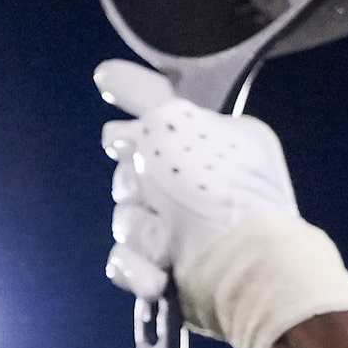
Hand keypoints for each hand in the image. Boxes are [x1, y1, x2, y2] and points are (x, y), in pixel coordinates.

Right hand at [97, 59, 298, 303]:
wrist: (242, 268)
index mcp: (212, 145)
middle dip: (134, 187)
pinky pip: (126, 262)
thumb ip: (142, 94)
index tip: (126, 142)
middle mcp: (200, 186)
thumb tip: (105, 72)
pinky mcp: (169, 272)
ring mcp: (185, 232)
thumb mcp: (177, 125)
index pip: (155, 128)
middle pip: (130, 175)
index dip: (131, 135)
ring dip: (140, 232)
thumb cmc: (217, 189)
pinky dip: (137, 269)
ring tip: (166, 244)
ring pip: (126, 220)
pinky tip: (159, 275)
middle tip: (156, 195)